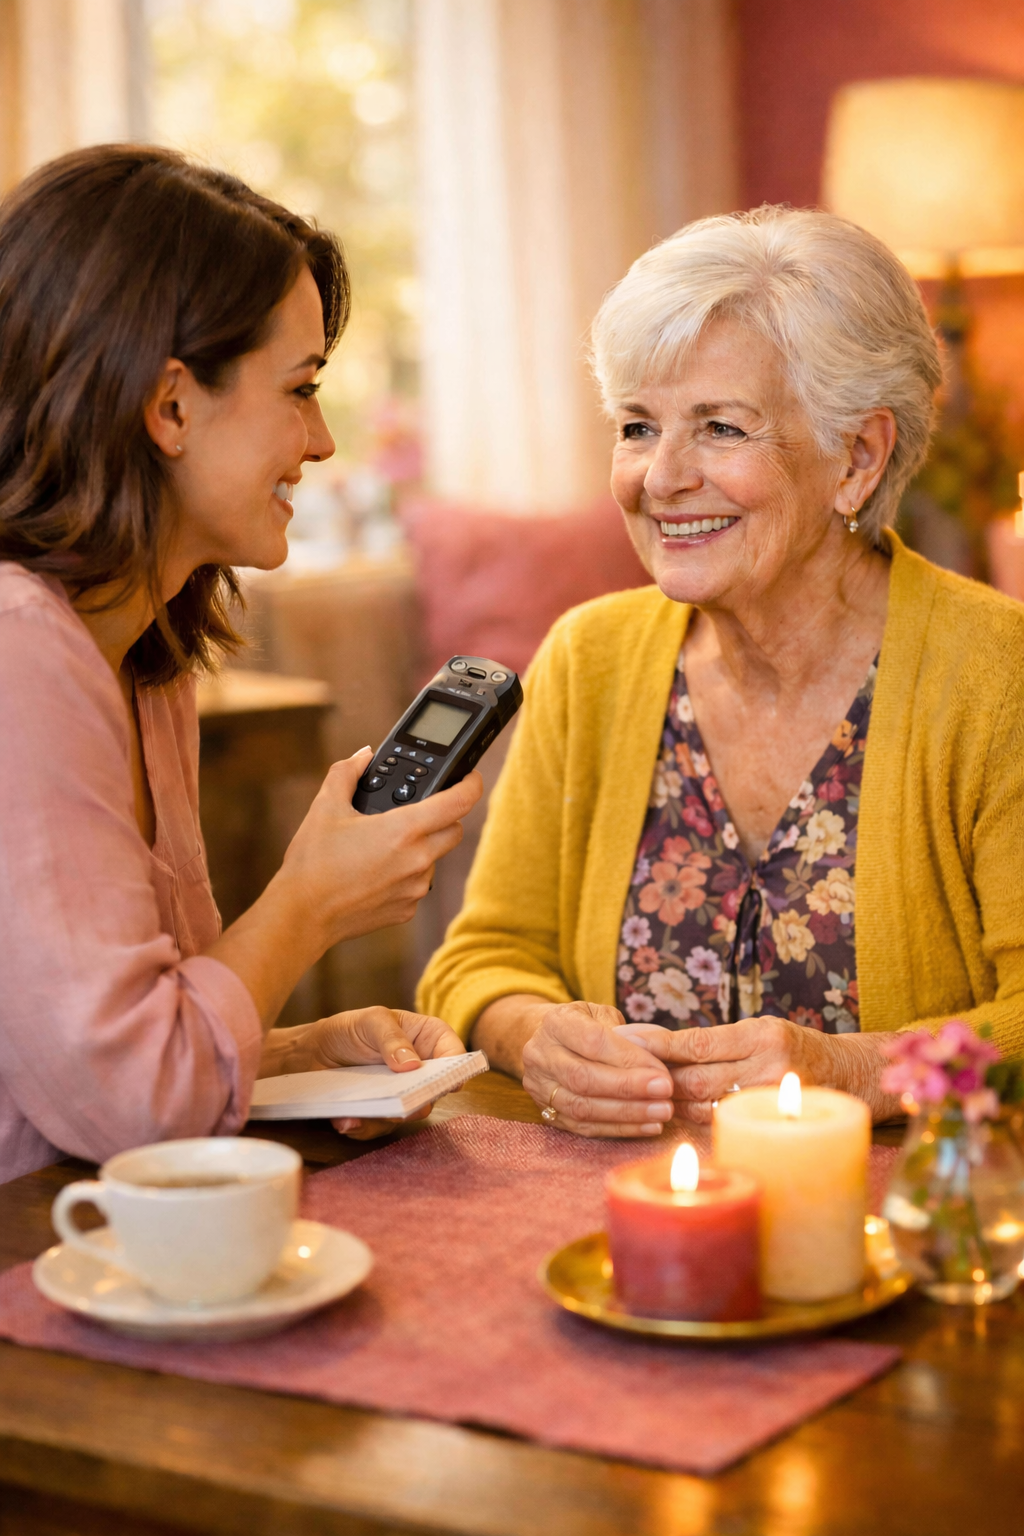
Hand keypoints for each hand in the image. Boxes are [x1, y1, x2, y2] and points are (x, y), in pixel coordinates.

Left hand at [261, 1007, 465, 1141]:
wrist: (313, 1052)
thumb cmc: (350, 1029)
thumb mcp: (371, 1021)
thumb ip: (392, 1038)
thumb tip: (412, 1065)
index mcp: (428, 1039)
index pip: (454, 1054)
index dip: (455, 1069)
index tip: (447, 1083)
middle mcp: (420, 1072)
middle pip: (435, 1092)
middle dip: (418, 1100)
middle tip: (404, 1103)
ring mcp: (400, 1096)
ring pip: (407, 1115)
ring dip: (386, 1117)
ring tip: (363, 1113)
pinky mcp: (379, 1115)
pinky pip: (378, 1128)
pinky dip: (362, 1126)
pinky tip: (346, 1120)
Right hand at [274, 749, 482, 949]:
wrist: (301, 914)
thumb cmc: (312, 862)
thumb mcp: (325, 807)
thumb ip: (347, 773)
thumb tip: (363, 756)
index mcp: (403, 830)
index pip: (459, 802)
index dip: (470, 784)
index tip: (470, 777)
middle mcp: (417, 860)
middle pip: (455, 830)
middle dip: (443, 817)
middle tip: (417, 812)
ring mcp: (415, 888)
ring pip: (436, 859)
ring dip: (422, 848)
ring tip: (384, 846)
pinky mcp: (407, 910)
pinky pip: (418, 884)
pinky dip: (406, 874)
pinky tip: (375, 872)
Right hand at [520, 1001, 674, 1137]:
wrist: (548, 1043)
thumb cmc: (586, 1026)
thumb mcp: (601, 1015)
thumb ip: (625, 1033)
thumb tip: (656, 1058)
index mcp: (555, 1023)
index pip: (593, 1042)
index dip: (629, 1058)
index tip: (661, 1070)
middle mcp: (541, 1055)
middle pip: (584, 1078)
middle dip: (629, 1088)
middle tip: (666, 1093)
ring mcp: (540, 1087)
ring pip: (582, 1107)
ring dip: (627, 1113)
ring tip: (661, 1112)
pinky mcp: (547, 1113)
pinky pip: (583, 1127)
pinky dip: (618, 1129)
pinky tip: (647, 1126)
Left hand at [617, 1016, 889, 1124]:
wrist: (849, 1077)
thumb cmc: (795, 1047)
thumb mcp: (761, 1029)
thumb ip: (717, 1041)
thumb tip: (659, 1049)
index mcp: (763, 1036)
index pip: (697, 1044)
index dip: (658, 1046)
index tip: (626, 1041)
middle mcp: (770, 1069)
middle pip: (696, 1081)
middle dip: (656, 1080)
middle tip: (623, 1074)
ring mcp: (773, 1102)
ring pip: (704, 1108)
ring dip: (669, 1104)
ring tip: (641, 1096)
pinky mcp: (773, 1125)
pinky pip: (722, 1125)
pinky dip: (693, 1120)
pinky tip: (673, 1115)